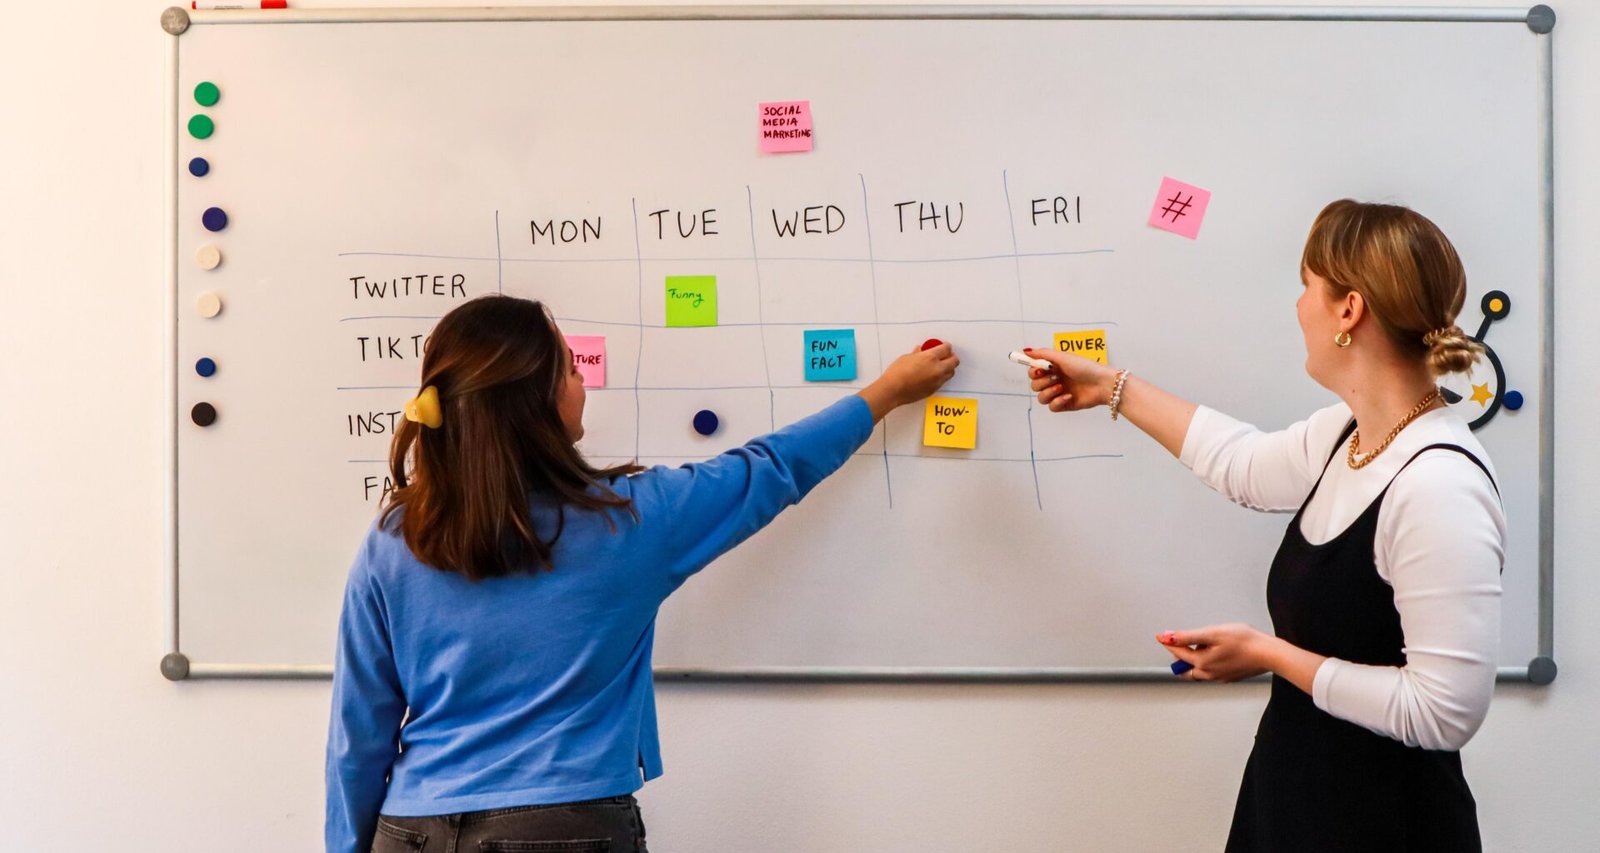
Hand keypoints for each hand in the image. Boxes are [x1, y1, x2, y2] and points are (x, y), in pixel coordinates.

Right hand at [858, 343, 959, 420]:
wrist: (893, 390)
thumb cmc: (897, 374)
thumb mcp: (907, 357)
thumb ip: (917, 354)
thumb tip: (920, 351)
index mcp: (930, 357)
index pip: (946, 348)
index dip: (946, 346)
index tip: (944, 346)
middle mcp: (937, 369)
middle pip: (954, 361)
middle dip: (951, 356)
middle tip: (946, 355)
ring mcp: (937, 380)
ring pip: (951, 372)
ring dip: (948, 367)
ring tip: (941, 365)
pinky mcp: (934, 389)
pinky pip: (943, 381)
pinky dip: (941, 376)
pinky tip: (933, 375)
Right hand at [1025, 347, 1119, 411]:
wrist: (1102, 383)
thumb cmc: (1085, 368)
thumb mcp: (1063, 357)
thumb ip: (1043, 354)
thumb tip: (1026, 350)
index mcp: (1053, 368)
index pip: (1033, 371)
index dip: (1033, 372)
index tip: (1040, 370)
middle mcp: (1054, 380)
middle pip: (1034, 385)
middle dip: (1042, 382)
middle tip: (1055, 377)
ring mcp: (1059, 393)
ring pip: (1041, 398)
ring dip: (1048, 392)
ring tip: (1061, 387)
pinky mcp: (1064, 405)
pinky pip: (1052, 407)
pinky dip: (1058, 402)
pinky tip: (1068, 396)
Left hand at [1158, 623, 1273, 682]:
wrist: (1270, 653)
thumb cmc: (1245, 642)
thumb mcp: (1212, 633)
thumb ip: (1188, 636)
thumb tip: (1168, 638)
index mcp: (1202, 663)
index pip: (1178, 653)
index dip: (1169, 642)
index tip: (1162, 636)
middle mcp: (1209, 674)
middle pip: (1185, 668)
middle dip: (1181, 656)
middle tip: (1181, 643)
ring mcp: (1220, 678)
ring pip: (1198, 672)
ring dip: (1194, 660)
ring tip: (1202, 645)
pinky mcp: (1230, 677)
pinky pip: (1210, 673)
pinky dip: (1206, 663)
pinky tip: (1216, 652)